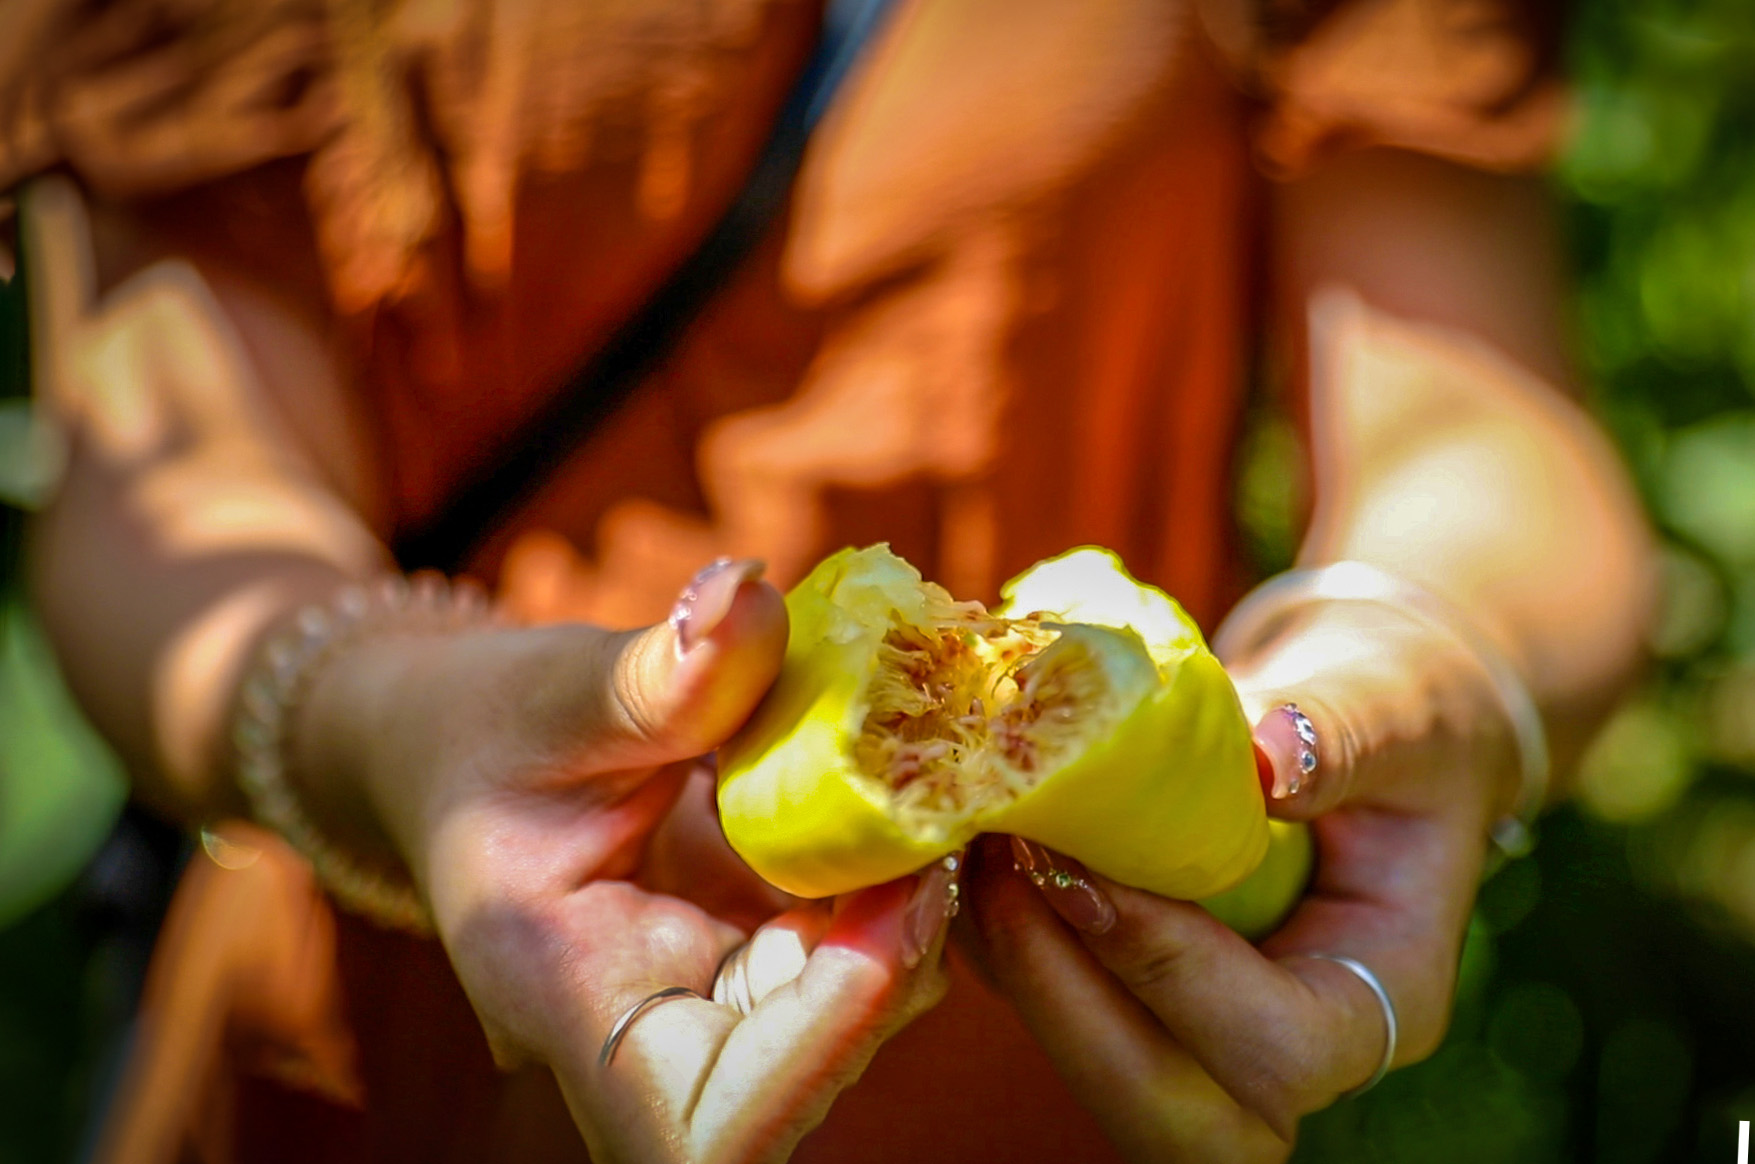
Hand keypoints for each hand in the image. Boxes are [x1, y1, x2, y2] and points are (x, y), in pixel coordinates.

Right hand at [295, 560, 955, 1162]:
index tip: (891, 901)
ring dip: (910, 908)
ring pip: (853, 1013)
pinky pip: (853, 949)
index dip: (827, 1044)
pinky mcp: (757, 959)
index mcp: (569, 996)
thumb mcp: (552, 689)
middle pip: (809, 1070)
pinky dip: (893, 877)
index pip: (708, 1127)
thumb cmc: (482, 727)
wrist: (465, 748)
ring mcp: (712, 1004)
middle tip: (936, 812)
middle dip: (897, 950)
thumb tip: (748, 592)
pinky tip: (899, 790)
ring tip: (919, 781)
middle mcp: (648, 1033)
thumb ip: (659, 670)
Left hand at [964, 603, 1515, 1160]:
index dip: (1170, 968)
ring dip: (1021, 971)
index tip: (1083, 866)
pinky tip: (977, 845)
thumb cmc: (1399, 712)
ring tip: (979, 846)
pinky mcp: (1140, 997)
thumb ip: (1342, 735)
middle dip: (1067, 1005)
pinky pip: (1059, 1006)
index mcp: (1382, 996)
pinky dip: (1002, 942)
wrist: (1363, 718)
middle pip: (1174, 1111)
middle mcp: (1295, 1050)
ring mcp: (1210, 1035)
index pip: (1277, 1045)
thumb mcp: (1396, 707)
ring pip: (1100, 1070)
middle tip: (1002, 872)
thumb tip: (1266, 760)